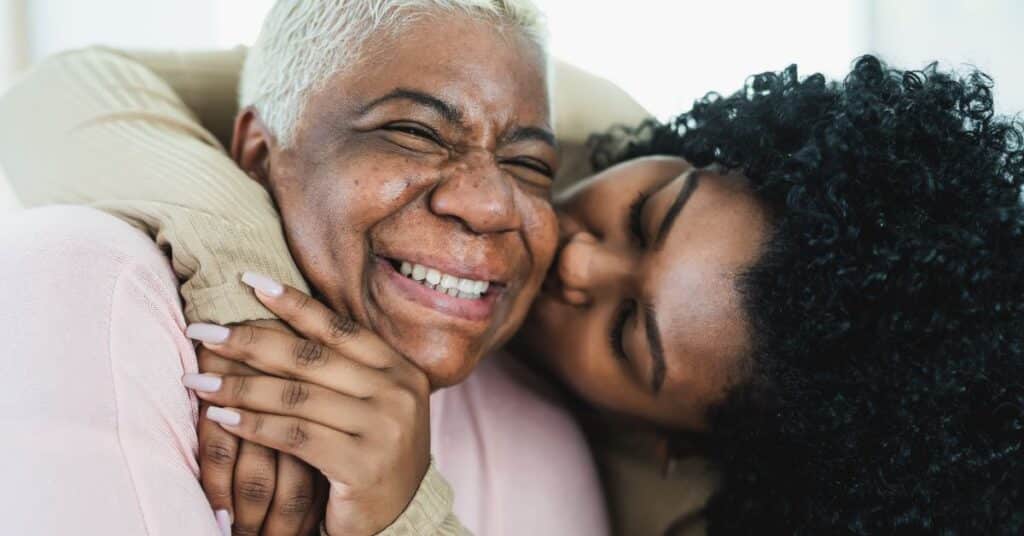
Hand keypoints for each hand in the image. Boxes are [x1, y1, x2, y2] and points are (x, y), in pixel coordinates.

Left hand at [184, 276, 431, 535]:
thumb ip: (340, 370)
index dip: (293, 304)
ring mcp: (383, 429)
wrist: (401, 518)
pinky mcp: (361, 465)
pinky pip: (294, 436)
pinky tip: (221, 416)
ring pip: (296, 396)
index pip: (339, 328)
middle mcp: (397, 393)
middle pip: (311, 358)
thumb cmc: (371, 454)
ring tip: (197, 379)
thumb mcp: (369, 404)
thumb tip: (275, 319)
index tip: (250, 281)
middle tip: (204, 330)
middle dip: (250, 341)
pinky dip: (252, 424)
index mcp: (400, 370)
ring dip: (239, 385)